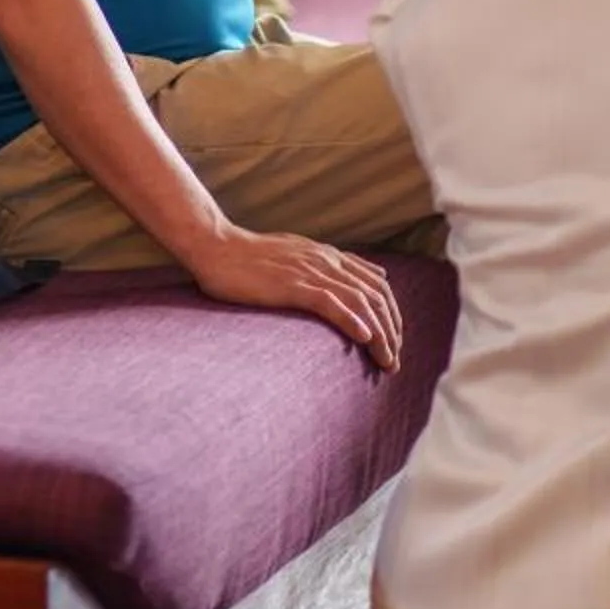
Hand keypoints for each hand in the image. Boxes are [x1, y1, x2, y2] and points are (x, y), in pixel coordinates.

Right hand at [181, 223, 402, 370]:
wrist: (215, 246)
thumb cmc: (249, 256)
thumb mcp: (294, 254)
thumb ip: (324, 265)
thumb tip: (350, 277)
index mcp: (328, 256)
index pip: (377, 285)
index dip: (391, 315)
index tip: (394, 342)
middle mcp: (326, 261)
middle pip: (376, 296)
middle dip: (391, 331)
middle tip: (393, 362)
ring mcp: (309, 272)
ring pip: (359, 302)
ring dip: (378, 334)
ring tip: (386, 360)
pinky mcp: (291, 285)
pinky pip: (329, 302)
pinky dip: (350, 319)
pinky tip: (363, 338)